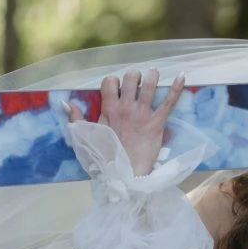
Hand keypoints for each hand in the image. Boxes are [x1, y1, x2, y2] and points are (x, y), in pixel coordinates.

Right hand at [68, 68, 186, 176]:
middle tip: (137, 82)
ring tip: (153, 73)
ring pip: (149, 85)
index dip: (114, 81)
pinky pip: (169, 102)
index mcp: (109, 109)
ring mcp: (143, 114)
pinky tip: (182, 76)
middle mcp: (126, 108)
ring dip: (152, 76)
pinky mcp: (158, 123)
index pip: (110, 82)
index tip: (118, 88)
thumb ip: (76, 118)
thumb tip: (65, 102)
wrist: (125, 175)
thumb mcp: (86, 136)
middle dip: (134, 76)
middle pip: (130, 78)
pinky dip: (176, 87)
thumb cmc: (105, 157)